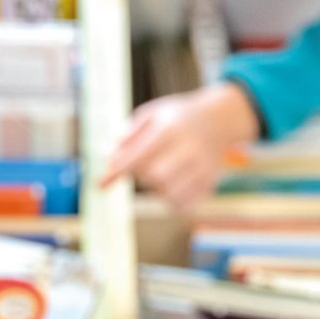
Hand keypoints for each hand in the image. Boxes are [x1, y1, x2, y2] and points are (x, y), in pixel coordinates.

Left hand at [99, 84, 259, 213]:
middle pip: (155, 176)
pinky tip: (171, 184)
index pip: (139, 154)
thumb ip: (129, 134)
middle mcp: (189, 148)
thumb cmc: (178, 117)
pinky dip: (170, 200)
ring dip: (155, 188)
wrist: (220, 119)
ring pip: (169, 193)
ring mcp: (202, 167)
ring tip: (160, 170)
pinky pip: (182, 204)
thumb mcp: (152, 113)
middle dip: (141, 175)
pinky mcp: (209, 182)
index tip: (100, 185)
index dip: (117, 171)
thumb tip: (109, 156)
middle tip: (142, 164)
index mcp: (171, 128)